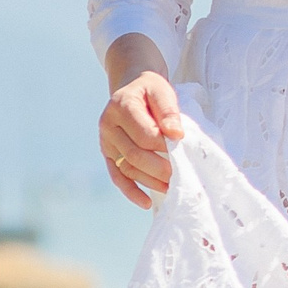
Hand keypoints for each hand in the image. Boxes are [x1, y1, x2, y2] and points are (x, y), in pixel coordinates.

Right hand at [99, 34, 185, 207]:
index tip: (182, 151)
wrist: (131, 85)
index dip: (165, 146)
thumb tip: (175, 134)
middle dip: (159, 168)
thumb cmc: (151, 89)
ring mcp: (105, 141)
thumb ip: (168, 111)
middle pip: (134, 154)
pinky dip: (131, 191)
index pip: (145, 134)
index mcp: (122, 106)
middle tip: (181, 176)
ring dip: (149, 182)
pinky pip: (117, 175)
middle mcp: (108, 125)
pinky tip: (147, 203)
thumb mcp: (162, 90)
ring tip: (172, 188)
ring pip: (126, 167)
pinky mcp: (107, 153)